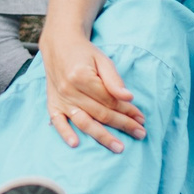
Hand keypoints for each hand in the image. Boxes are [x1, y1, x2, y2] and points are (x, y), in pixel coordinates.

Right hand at [39, 26, 145, 150]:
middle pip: (100, 113)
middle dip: (123, 124)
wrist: (59, 45)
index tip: (141, 118)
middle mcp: (69, 89)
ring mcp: (60, 98)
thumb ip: (114, 80)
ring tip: (119, 147)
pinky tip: (75, 144)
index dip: (128, 110)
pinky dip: (65, 133)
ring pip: (84, 122)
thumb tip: (128, 97)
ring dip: (102, 136)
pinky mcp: (52, 103)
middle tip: (140, 133)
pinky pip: (57, 121)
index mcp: (82, 77)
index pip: (110, 100)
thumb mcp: (102, 59)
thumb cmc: (84, 53)